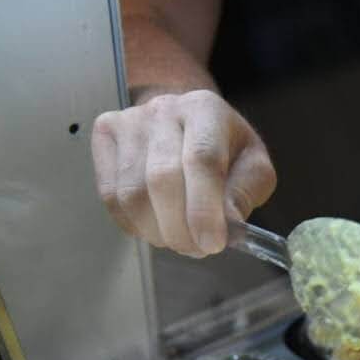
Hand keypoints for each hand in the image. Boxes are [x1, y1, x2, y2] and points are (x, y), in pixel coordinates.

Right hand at [91, 89, 275, 256]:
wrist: (186, 120)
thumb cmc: (225, 148)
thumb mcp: (253, 165)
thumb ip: (246, 191)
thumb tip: (228, 223)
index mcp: (207, 110)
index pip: (201, 159)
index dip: (204, 209)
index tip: (211, 244)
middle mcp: (164, 110)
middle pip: (162, 178)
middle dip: (180, 228)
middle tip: (196, 249)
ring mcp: (129, 121)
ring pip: (132, 192)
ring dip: (156, 231)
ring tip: (179, 239)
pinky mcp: (105, 135)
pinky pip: (111, 195)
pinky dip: (133, 224)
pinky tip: (154, 226)